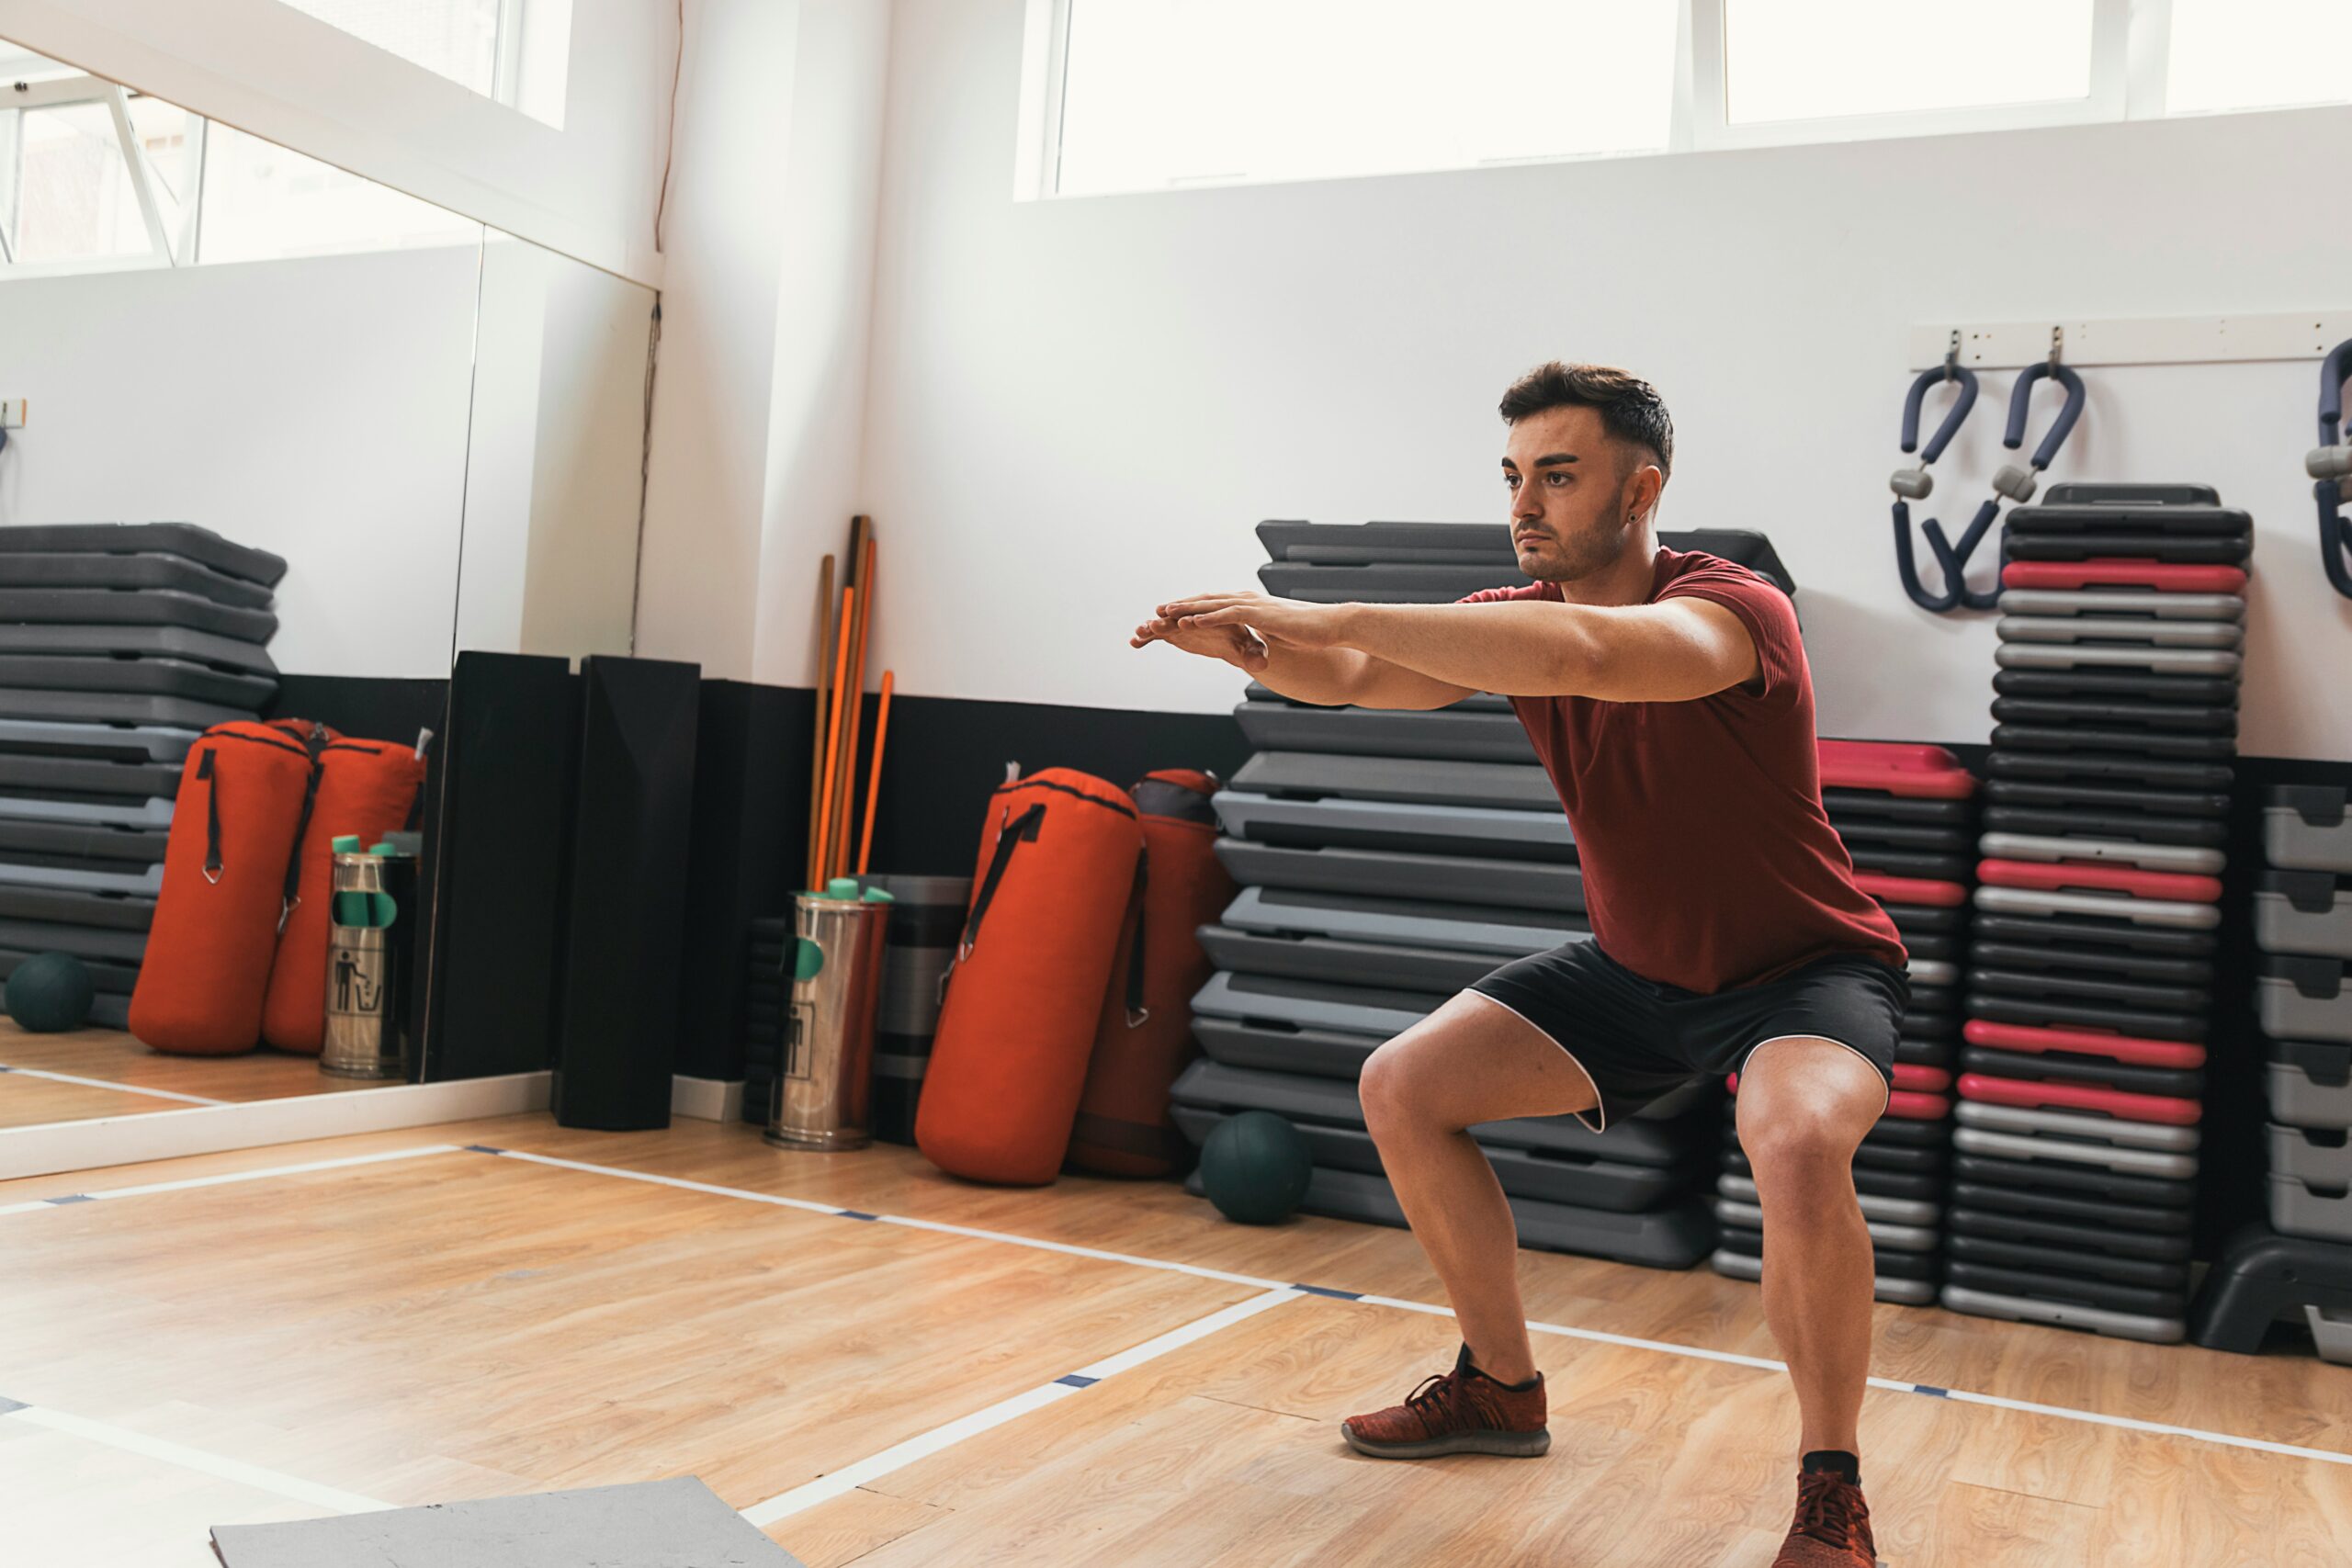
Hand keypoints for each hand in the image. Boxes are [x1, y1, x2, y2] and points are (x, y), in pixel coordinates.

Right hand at [1131, 607, 1270, 671]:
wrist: (1232, 640)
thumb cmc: (1243, 641)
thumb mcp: (1252, 649)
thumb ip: (1255, 655)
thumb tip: (1260, 665)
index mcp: (1218, 612)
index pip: (1207, 614)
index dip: (1196, 619)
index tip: (1186, 623)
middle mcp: (1198, 614)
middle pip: (1182, 613)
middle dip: (1170, 618)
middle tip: (1157, 622)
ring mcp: (1184, 622)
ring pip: (1168, 622)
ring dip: (1155, 625)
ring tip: (1142, 630)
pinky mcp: (1175, 631)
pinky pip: (1159, 633)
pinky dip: (1147, 636)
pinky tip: (1135, 642)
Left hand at [1152, 591, 1350, 650]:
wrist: (1332, 625)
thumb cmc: (1310, 632)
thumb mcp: (1280, 633)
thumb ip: (1264, 632)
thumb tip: (1257, 640)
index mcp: (1253, 604)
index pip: (1217, 603)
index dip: (1194, 608)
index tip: (1175, 613)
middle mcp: (1250, 600)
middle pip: (1208, 600)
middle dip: (1182, 605)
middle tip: (1158, 610)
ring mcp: (1254, 605)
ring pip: (1213, 604)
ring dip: (1187, 609)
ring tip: (1164, 613)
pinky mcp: (1261, 614)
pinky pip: (1228, 615)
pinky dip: (1207, 618)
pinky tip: (1190, 622)